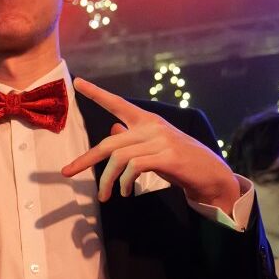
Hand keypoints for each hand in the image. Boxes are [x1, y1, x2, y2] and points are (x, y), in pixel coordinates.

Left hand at [62, 77, 239, 211]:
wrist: (211, 175)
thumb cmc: (179, 161)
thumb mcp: (153, 147)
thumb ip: (132, 139)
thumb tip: (111, 131)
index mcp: (147, 121)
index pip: (117, 103)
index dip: (97, 93)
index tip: (77, 82)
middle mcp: (152, 126)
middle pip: (109, 142)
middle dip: (85, 159)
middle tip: (67, 172)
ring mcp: (161, 141)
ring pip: (119, 159)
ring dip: (107, 181)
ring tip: (105, 195)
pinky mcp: (168, 157)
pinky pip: (135, 168)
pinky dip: (125, 183)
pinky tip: (126, 192)